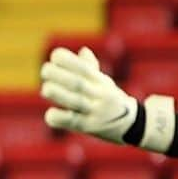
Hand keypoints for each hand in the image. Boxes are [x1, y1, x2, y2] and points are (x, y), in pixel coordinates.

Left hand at [40, 47, 176, 151]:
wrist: (133, 125)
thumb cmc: (112, 100)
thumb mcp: (105, 83)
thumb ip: (91, 68)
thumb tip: (82, 50)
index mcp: (100, 81)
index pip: (84, 68)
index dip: (69, 61)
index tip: (54, 56)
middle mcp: (98, 95)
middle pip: (78, 83)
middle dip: (60, 75)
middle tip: (44, 70)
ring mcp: (95, 112)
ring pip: (76, 102)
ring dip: (59, 94)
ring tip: (45, 89)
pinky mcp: (90, 127)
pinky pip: (73, 122)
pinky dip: (60, 118)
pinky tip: (50, 114)